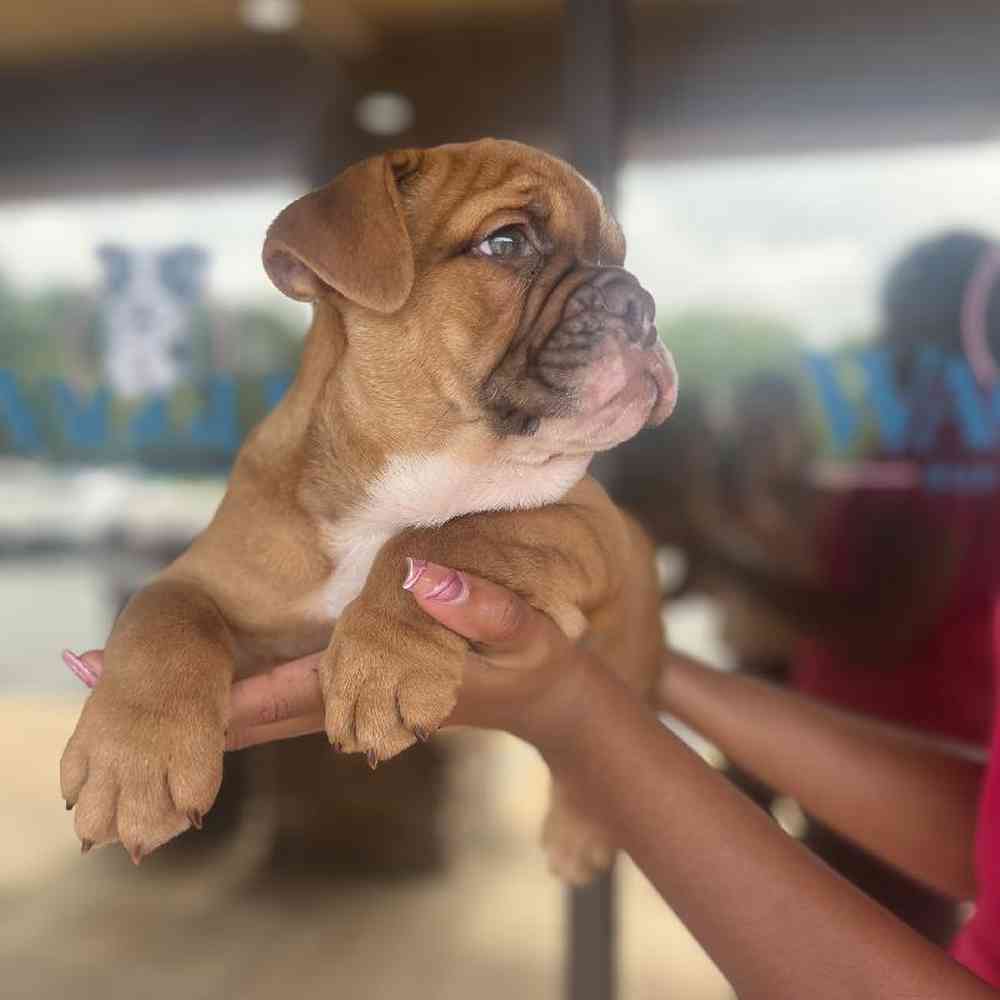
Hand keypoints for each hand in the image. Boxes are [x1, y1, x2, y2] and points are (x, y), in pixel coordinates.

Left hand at [64, 561, 594, 755]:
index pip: (306, 697)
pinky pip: (302, 683)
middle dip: (213, 701)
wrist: (551, 697)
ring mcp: (366, 693)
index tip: (187, 698)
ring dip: (228, 694)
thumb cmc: (543, 668)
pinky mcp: (371, 676)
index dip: (245, 698)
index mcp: (397, 689)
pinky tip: (226, 667)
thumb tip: (422, 574)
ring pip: (281, 700)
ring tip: (159, 679)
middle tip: (130, 686)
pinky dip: (260, 680)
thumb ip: (486, 607)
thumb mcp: (530, 638)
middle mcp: (370, 700)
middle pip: (274, 707)